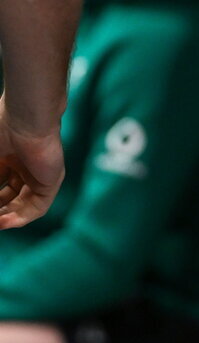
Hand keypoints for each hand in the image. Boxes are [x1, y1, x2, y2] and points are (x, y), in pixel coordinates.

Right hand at [0, 99, 64, 227]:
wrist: (26, 119)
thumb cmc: (1, 130)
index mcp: (8, 156)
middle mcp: (24, 166)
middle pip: (9, 196)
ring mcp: (38, 175)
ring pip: (23, 204)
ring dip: (6, 217)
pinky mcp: (51, 182)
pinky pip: (37, 207)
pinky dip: (20, 218)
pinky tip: (2, 223)